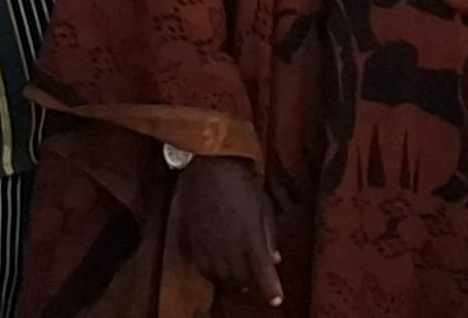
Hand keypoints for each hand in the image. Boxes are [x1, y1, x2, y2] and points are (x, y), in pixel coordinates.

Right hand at [175, 157, 281, 306]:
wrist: (208, 167)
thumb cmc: (242, 185)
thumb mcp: (264, 207)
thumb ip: (269, 235)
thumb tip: (275, 259)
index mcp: (250, 238)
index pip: (262, 273)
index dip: (270, 290)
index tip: (276, 301)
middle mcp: (228, 248)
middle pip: (241, 280)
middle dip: (250, 281)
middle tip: (255, 276)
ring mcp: (208, 247)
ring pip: (221, 277)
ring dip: (231, 278)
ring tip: (237, 271)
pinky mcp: (191, 244)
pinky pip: (202, 268)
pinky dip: (212, 270)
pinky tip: (217, 263)